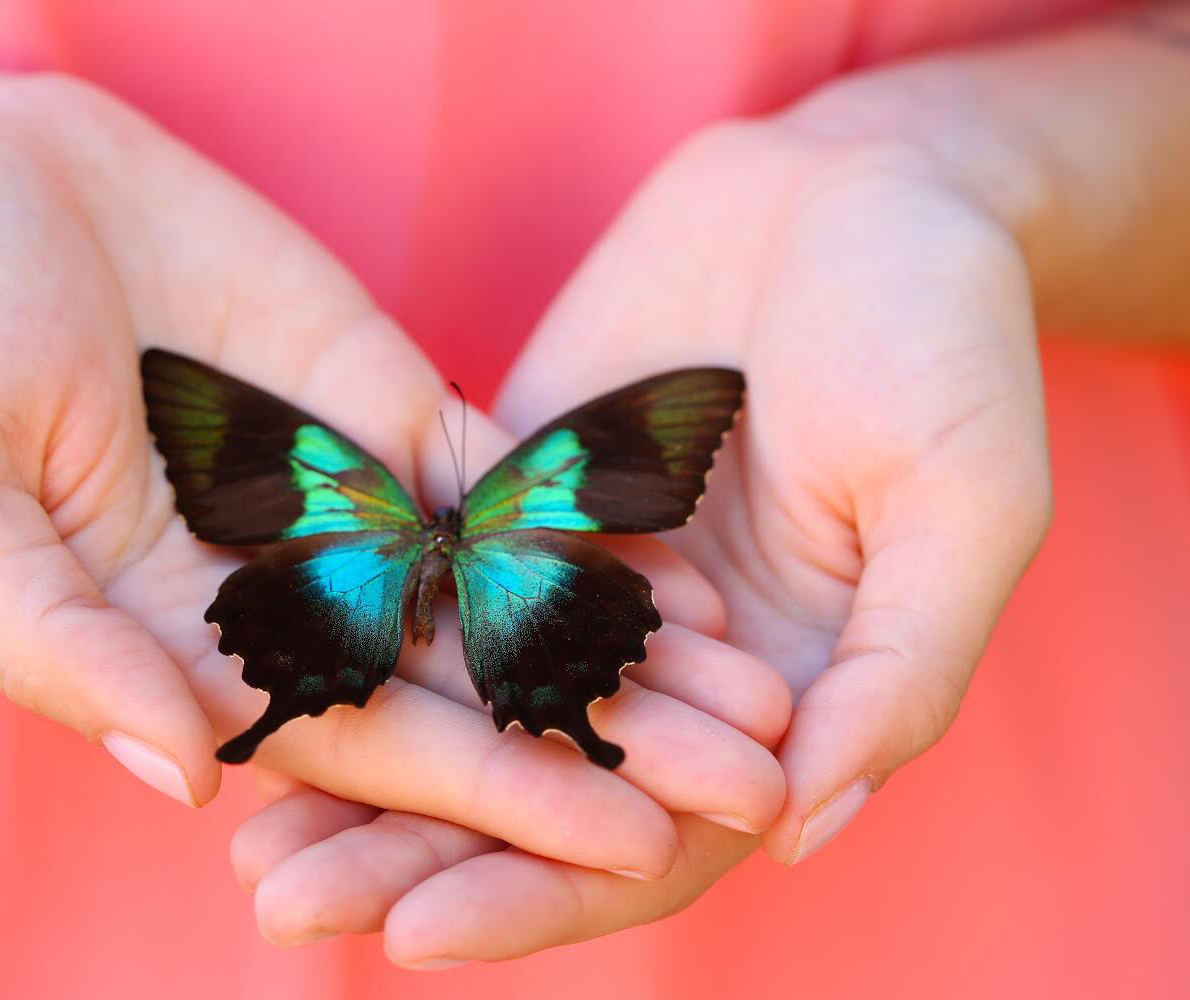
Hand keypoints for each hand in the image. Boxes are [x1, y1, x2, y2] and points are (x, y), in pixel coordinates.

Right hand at [0, 32, 784, 874]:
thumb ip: (56, 639)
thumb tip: (190, 777)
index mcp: (187, 645)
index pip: (362, 744)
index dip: (492, 796)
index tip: (620, 843)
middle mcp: (285, 597)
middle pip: (467, 690)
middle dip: (602, 745)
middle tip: (746, 793)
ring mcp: (346, 505)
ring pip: (507, 600)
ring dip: (628, 654)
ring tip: (757, 700)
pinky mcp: (384, 415)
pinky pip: (502, 487)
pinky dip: (593, 533)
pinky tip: (690, 572)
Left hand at [233, 116, 1049, 962]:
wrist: (857, 195)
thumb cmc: (948, 348)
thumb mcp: (961, 510)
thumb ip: (894, 675)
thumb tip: (796, 832)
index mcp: (770, 706)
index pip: (641, 841)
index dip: (536, 893)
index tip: (417, 936)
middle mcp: (659, 664)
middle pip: (518, 790)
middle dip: (402, 854)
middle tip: (277, 905)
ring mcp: (574, 579)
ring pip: (450, 699)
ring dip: (352, 763)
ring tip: (241, 834)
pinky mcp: (514, 493)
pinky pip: (421, 573)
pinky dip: (348, 625)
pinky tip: (260, 656)